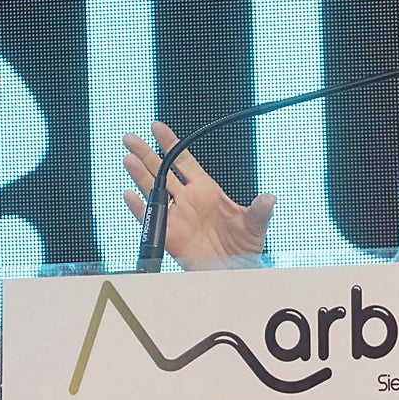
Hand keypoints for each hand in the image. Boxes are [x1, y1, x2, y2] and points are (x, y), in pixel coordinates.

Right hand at [122, 121, 274, 261]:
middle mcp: (189, 200)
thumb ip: (260, 210)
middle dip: (147, 154)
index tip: (157, 128)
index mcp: (207, 190)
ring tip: (128, 158)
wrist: (235, 271)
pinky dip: (139, 208)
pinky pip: (151, 220)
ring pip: (153, 191)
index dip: (170, 144)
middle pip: (163, 171)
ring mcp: (178, 217)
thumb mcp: (256, 224)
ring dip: (140, 175)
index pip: (184, 162)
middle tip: (131, 138)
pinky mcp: (170, 236)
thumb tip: (270, 198)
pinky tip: (129, 194)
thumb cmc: (245, 246)